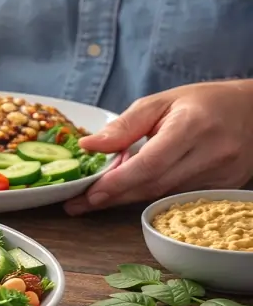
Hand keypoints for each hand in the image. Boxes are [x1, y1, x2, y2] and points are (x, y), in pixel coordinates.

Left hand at [66, 80, 252, 214]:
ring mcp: (222, 174)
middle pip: (154, 185)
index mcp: (192, 126)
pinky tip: (132, 193)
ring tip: (99, 197)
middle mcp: (212, 153)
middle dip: (114, 195)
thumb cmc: (203, 103)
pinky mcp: (225, 187)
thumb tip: (89, 146)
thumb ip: (125, 126)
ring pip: (165, 195)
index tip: (89, 194)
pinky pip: (179, 197)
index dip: (118, 182)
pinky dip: (152, 196)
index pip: (150, 163)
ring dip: (129, 197)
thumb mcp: (161, 102)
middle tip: (80, 203)